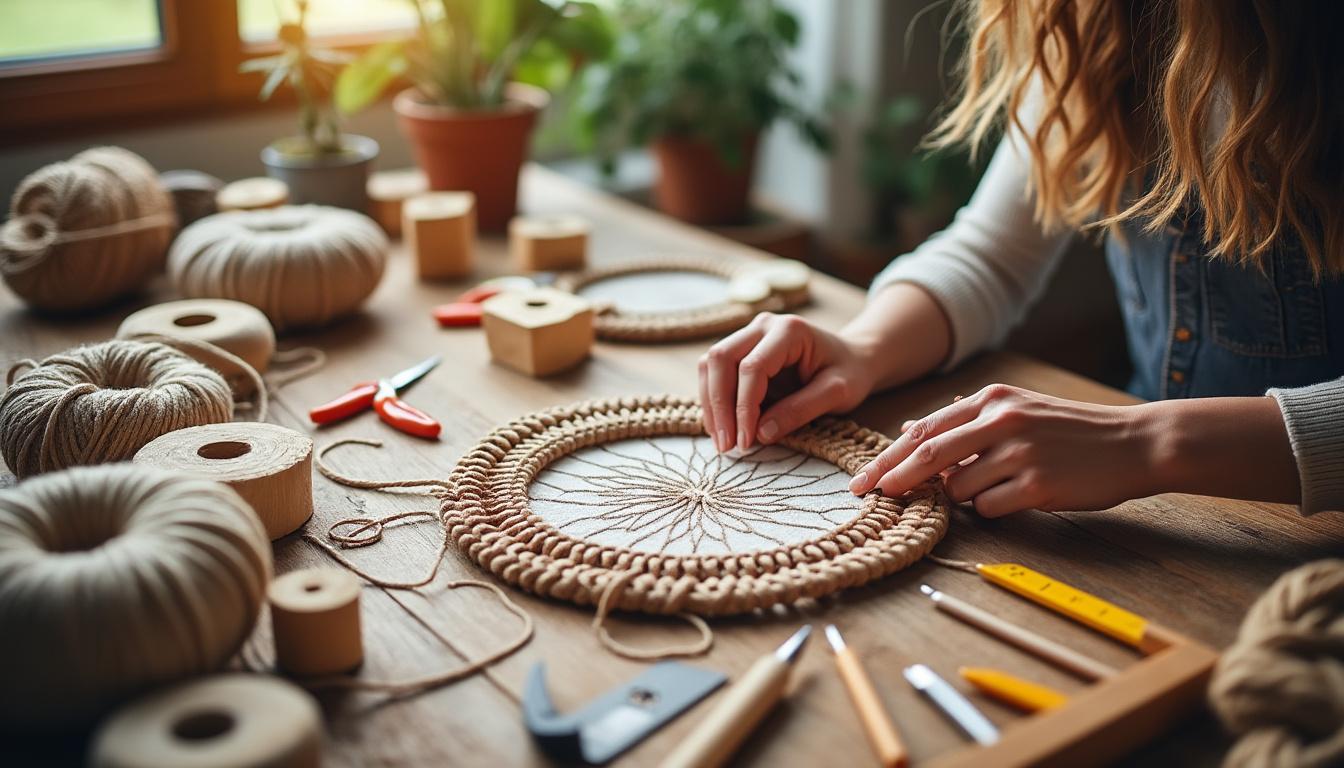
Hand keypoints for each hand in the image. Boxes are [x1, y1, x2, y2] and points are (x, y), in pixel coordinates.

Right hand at [698, 312, 877, 452]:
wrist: (853, 359)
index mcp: (789, 330)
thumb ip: (801, 410)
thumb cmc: (850, 373)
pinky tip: (722, 427)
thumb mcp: (837, 393)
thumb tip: (760, 434)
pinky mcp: (741, 351)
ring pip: (710, 364)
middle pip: (721, 359)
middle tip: (727, 446)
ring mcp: (748, 335)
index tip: (746, 442)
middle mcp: (763, 326)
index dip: (743, 407)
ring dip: (711, 405)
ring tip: (723, 441)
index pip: (752, 367)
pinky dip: (714, 401)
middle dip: (719, 406)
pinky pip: (714, 372)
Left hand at [849, 384, 1164, 515]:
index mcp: (992, 400)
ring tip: (996, 486)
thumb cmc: (1070, 431)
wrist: (1134, 443)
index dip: (888, 457)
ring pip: (958, 488)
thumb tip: (909, 433)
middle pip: (928, 455)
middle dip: (894, 478)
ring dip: (961, 497)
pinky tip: (1017, 497)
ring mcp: (1019, 453)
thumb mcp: (1016, 409)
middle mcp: (1001, 421)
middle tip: (869, 496)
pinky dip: (990, 508)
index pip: (924, 430)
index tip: (862, 478)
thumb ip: (966, 422)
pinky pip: (987, 508)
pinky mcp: (1036, 485)